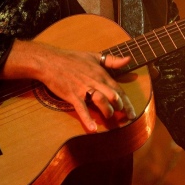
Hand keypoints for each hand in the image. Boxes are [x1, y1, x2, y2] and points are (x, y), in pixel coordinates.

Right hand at [0, 40, 133, 132]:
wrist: (51, 61)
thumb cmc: (72, 58)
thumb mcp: (94, 56)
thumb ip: (112, 60)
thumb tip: (128, 59)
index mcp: (101, 74)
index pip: (119, 90)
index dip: (127, 103)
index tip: (132, 113)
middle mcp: (95, 81)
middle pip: (113, 96)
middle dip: (120, 108)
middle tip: (124, 118)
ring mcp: (83, 89)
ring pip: (101, 101)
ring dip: (107, 111)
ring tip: (108, 117)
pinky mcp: (72, 95)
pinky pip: (82, 108)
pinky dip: (88, 119)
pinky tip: (93, 129)